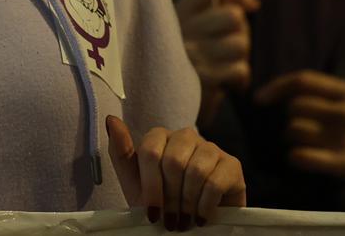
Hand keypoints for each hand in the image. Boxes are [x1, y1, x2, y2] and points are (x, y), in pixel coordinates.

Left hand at [105, 115, 245, 228]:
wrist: (193, 226)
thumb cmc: (161, 204)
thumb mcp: (135, 184)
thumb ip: (120, 153)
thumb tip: (111, 120)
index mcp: (160, 137)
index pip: (151, 151)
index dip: (151, 186)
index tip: (151, 213)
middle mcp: (186, 137)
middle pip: (173, 161)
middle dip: (170, 198)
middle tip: (171, 221)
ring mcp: (211, 148)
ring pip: (196, 170)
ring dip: (188, 204)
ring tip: (185, 221)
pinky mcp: (232, 165)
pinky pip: (216, 181)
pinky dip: (205, 205)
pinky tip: (202, 217)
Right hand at [175, 0, 259, 123]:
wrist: (169, 107)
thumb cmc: (193, 66)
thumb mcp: (198, 33)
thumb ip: (218, 13)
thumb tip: (251, 3)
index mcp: (180, 12)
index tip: (249, 4)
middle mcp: (182, 28)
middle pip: (234, 17)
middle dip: (242, 35)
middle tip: (229, 50)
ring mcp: (189, 53)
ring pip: (240, 45)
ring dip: (240, 60)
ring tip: (225, 68)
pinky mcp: (200, 79)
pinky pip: (240, 70)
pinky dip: (240, 80)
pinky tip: (228, 85)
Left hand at [254, 71, 344, 212]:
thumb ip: (326, 96)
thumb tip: (283, 91)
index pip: (302, 80)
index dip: (275, 87)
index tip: (259, 98)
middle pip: (295, 107)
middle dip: (290, 121)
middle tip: (299, 133)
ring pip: (295, 131)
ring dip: (292, 141)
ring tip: (305, 147)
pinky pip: (302, 156)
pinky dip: (296, 158)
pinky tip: (301, 160)